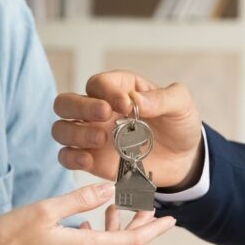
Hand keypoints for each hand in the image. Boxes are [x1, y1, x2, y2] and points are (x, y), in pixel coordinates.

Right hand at [0, 183, 175, 244]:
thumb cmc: (9, 238)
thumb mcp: (45, 210)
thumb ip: (80, 199)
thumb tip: (109, 190)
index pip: (132, 241)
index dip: (154, 229)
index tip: (171, 219)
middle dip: (140, 227)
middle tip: (149, 208)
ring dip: (115, 232)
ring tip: (114, 210)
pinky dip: (96, 239)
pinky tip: (85, 225)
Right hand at [53, 70, 203, 189]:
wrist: (183, 160)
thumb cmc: (178, 125)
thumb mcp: (181, 105)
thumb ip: (162, 98)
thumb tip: (135, 100)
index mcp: (118, 90)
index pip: (97, 84)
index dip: (106, 91)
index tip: (127, 106)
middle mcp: (98, 111)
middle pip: (66, 103)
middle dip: (80, 107)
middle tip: (104, 115)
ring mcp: (92, 136)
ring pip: (61, 130)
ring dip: (75, 133)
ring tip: (101, 139)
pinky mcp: (92, 161)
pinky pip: (67, 158)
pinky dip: (72, 159)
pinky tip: (89, 161)